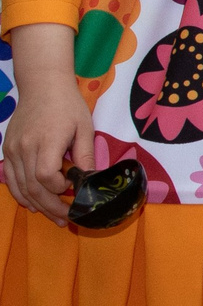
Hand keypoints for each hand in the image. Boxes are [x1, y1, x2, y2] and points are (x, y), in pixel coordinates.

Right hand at [2, 24, 92, 225]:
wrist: (42, 86)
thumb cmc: (67, 106)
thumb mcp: (84, 128)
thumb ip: (85, 155)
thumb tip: (92, 180)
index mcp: (46, 141)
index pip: (46, 176)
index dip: (59, 188)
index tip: (73, 188)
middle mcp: (24, 148)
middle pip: (33, 187)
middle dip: (51, 207)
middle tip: (67, 219)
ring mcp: (13, 150)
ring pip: (20, 186)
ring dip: (37, 205)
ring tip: (54, 217)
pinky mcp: (7, 150)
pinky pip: (11, 178)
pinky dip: (21, 194)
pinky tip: (33, 204)